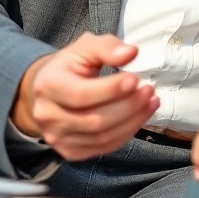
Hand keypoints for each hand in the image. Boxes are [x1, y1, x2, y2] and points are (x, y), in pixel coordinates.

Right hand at [11, 33, 158, 161]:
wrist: (50, 90)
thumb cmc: (70, 65)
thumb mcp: (85, 46)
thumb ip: (107, 47)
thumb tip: (130, 53)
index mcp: (48, 85)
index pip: (79, 94)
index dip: (110, 90)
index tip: (135, 79)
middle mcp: (48, 116)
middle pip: (93, 120)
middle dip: (127, 106)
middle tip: (148, 90)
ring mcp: (57, 138)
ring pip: (101, 138)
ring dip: (133, 120)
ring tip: (151, 101)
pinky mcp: (70, 151)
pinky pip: (104, 148)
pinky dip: (127, 132)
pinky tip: (140, 116)